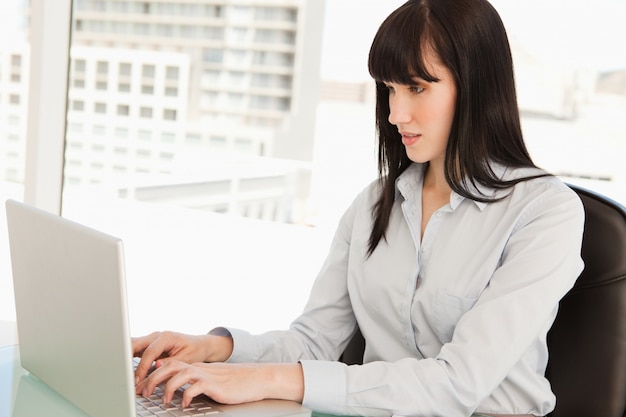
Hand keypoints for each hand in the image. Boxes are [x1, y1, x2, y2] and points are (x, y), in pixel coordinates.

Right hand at [132, 331, 232, 383]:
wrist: (200, 345)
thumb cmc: (195, 350)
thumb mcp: (185, 359)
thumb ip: (169, 363)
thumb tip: (154, 368)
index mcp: (166, 337)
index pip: (149, 352)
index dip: (142, 367)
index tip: (137, 380)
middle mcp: (156, 336)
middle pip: (135, 344)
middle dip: (127, 359)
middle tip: (123, 375)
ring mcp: (151, 339)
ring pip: (133, 346)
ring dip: (126, 358)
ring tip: (121, 372)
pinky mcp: (149, 345)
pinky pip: (136, 350)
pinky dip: (129, 358)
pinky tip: (125, 369)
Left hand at [137, 360, 303, 406]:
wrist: (255, 378)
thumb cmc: (232, 381)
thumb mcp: (207, 377)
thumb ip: (190, 377)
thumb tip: (170, 379)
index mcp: (194, 366)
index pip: (168, 364)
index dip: (151, 374)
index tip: (139, 386)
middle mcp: (198, 368)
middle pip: (169, 366)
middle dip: (152, 379)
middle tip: (143, 392)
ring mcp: (206, 375)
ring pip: (179, 374)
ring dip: (168, 387)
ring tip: (164, 400)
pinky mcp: (214, 385)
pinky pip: (195, 387)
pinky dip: (186, 395)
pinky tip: (184, 404)